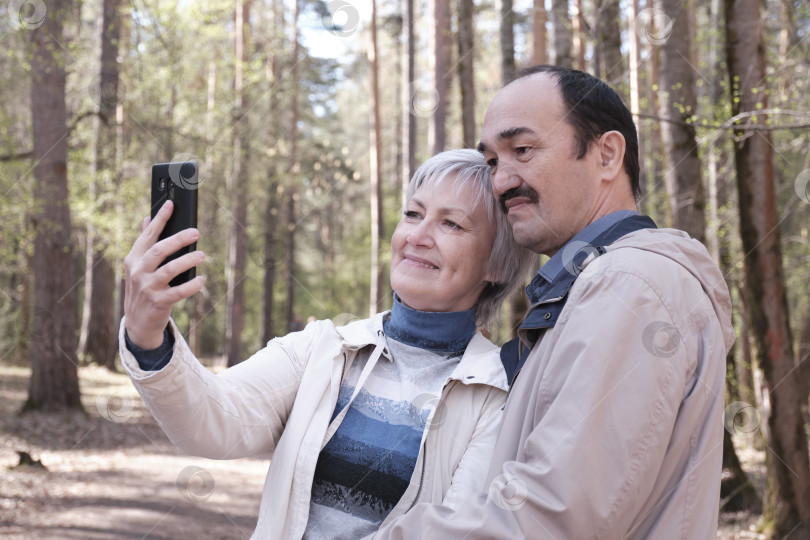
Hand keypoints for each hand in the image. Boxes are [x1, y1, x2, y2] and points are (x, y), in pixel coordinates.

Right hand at [123, 200, 204, 348]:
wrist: (137, 322)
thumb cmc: (143, 288)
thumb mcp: (139, 266)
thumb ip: (145, 244)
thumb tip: (146, 218)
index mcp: (134, 259)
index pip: (148, 235)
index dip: (160, 219)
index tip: (171, 204)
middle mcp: (138, 271)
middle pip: (159, 250)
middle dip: (178, 239)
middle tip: (196, 232)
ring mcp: (147, 287)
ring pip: (169, 270)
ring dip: (187, 261)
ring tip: (202, 255)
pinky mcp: (158, 302)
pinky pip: (178, 292)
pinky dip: (191, 285)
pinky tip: (201, 279)